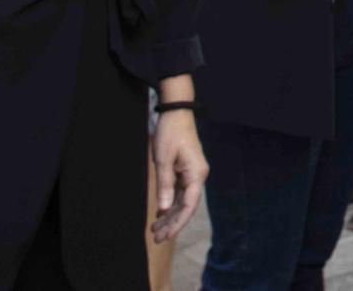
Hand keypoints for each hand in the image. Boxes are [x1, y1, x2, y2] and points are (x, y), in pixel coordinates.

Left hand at [149, 108, 206, 242]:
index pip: (189, 205)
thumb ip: (164, 185)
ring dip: (169, 215)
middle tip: (156, 238)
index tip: (166, 235)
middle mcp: (198, 176)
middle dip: (172, 223)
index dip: (178, 222)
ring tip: (155, 230)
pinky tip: (160, 214)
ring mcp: (192, 174)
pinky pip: (179, 193)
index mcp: (197, 174)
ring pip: (182, 201)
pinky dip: (169, 204)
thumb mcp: (163, 160)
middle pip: (186, 206)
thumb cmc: (170, 134)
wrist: (176, 114)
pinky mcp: (186, 171)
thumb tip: (162, 209)